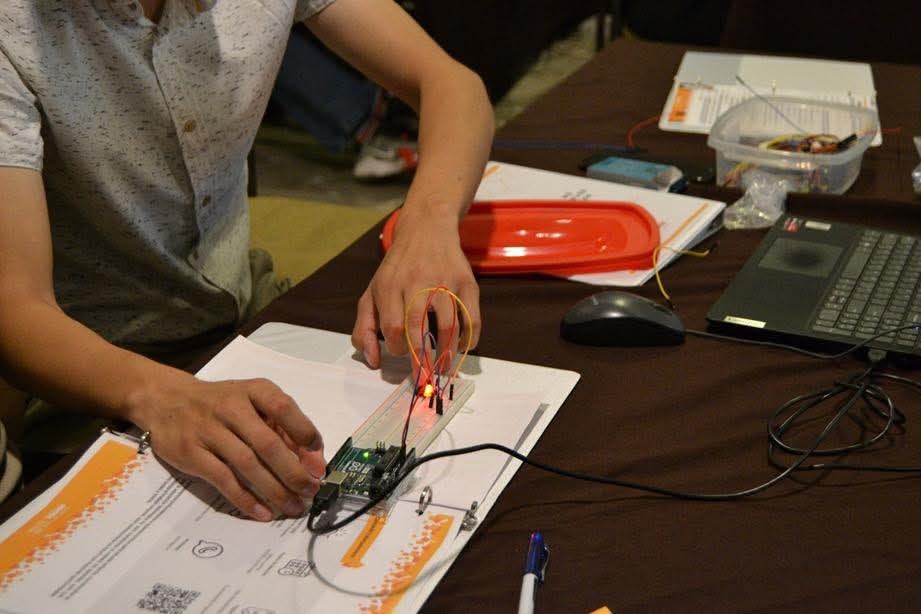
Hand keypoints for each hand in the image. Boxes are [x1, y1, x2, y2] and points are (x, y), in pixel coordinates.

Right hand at [127, 375, 324, 520]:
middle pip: (268, 443)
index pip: (284, 408)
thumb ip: (282, 425)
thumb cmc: (221, 403)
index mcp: (254, 390)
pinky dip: (245, 499)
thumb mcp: (252, 401)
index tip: (318, 461)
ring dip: (274, 490)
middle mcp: (231, 407)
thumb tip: (312, 460)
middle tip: (311, 491)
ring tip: (293, 507)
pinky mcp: (191, 453)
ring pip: (247, 464)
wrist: (166, 400)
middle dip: (294, 472)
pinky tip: (263, 512)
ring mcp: (208, 430)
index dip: (305, 434)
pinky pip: (223, 480)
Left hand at [352, 207, 480, 369]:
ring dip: (447, 352)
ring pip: (449, 324)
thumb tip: (373, 362)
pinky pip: (472, 317)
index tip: (402, 352)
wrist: (426, 230)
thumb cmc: (397, 269)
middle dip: (421, 358)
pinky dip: (469, 338)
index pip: (393, 327)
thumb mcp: (372, 293)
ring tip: (444, 367)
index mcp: (390, 287)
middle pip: (418, 327)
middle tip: (424, 375)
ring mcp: (445, 282)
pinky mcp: (467, 282)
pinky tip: (462, 346)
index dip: (397, 348)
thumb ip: (364, 329)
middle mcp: (417, 283)